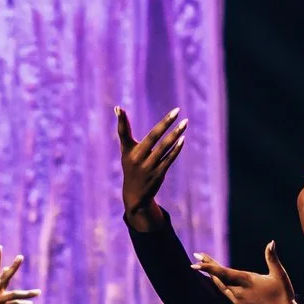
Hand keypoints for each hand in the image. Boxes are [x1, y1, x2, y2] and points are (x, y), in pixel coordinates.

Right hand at [116, 106, 185, 223]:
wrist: (135, 195)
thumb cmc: (132, 166)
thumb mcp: (126, 151)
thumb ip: (124, 131)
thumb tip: (117, 108)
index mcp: (128, 151)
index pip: (123, 133)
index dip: (121, 120)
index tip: (119, 107)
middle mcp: (136, 158)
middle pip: (153, 137)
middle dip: (165, 123)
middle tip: (177, 110)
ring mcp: (148, 167)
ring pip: (164, 147)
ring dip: (176, 134)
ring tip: (185, 122)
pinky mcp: (158, 174)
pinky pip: (169, 159)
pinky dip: (176, 149)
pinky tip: (183, 139)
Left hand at [195, 241, 300, 303]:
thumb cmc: (283, 295)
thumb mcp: (279, 275)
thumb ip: (272, 258)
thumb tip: (271, 242)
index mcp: (247, 282)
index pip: (223, 273)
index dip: (208, 267)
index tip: (195, 262)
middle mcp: (239, 293)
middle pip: (219, 278)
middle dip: (208, 267)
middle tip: (197, 257)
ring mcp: (238, 303)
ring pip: (222, 287)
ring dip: (215, 277)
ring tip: (207, 267)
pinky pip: (229, 296)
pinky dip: (224, 287)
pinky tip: (224, 282)